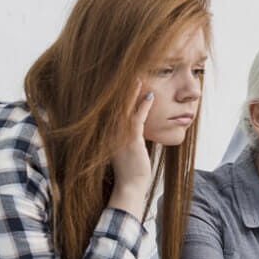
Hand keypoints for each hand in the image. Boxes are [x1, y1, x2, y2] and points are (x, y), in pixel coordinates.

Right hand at [109, 82, 153, 215]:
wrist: (130, 187)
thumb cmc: (131, 169)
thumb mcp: (127, 149)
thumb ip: (128, 135)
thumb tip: (135, 124)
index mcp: (109, 134)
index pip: (112, 109)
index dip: (116, 94)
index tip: (122, 80)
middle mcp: (111, 133)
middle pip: (115, 105)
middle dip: (121, 88)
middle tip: (127, 71)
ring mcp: (120, 136)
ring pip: (125, 109)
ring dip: (132, 92)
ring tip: (138, 77)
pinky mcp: (131, 141)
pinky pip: (137, 119)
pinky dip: (143, 106)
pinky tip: (150, 96)